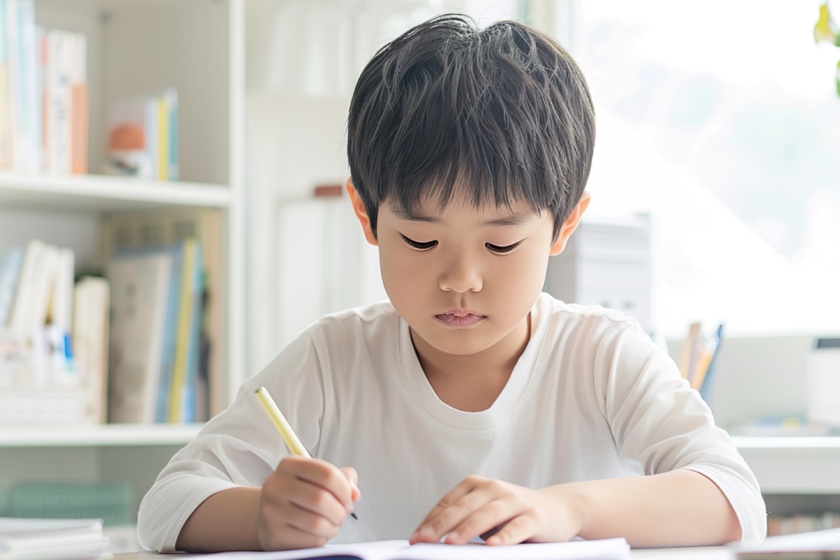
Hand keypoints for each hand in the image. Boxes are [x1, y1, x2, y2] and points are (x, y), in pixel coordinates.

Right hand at [256, 456, 359, 549]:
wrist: (269, 517)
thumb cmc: (301, 495)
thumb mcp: (319, 479)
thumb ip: (343, 479)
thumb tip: (354, 493)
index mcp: (289, 465)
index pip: (327, 474)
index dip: (345, 489)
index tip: (348, 497)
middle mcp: (276, 485)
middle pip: (321, 499)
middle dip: (340, 511)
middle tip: (341, 515)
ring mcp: (271, 510)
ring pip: (316, 523)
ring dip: (333, 527)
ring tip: (332, 524)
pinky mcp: (273, 534)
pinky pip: (309, 540)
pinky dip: (322, 539)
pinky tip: (318, 533)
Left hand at [409, 475, 581, 545]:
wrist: (560, 508)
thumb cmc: (515, 512)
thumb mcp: (486, 511)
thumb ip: (465, 519)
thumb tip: (432, 535)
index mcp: (478, 485)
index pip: (448, 503)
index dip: (430, 520)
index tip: (416, 537)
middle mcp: (495, 488)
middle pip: (463, 507)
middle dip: (440, 525)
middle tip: (423, 540)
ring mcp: (515, 500)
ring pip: (487, 515)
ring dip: (467, 529)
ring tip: (450, 542)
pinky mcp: (534, 516)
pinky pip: (517, 527)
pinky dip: (503, 536)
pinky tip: (491, 545)